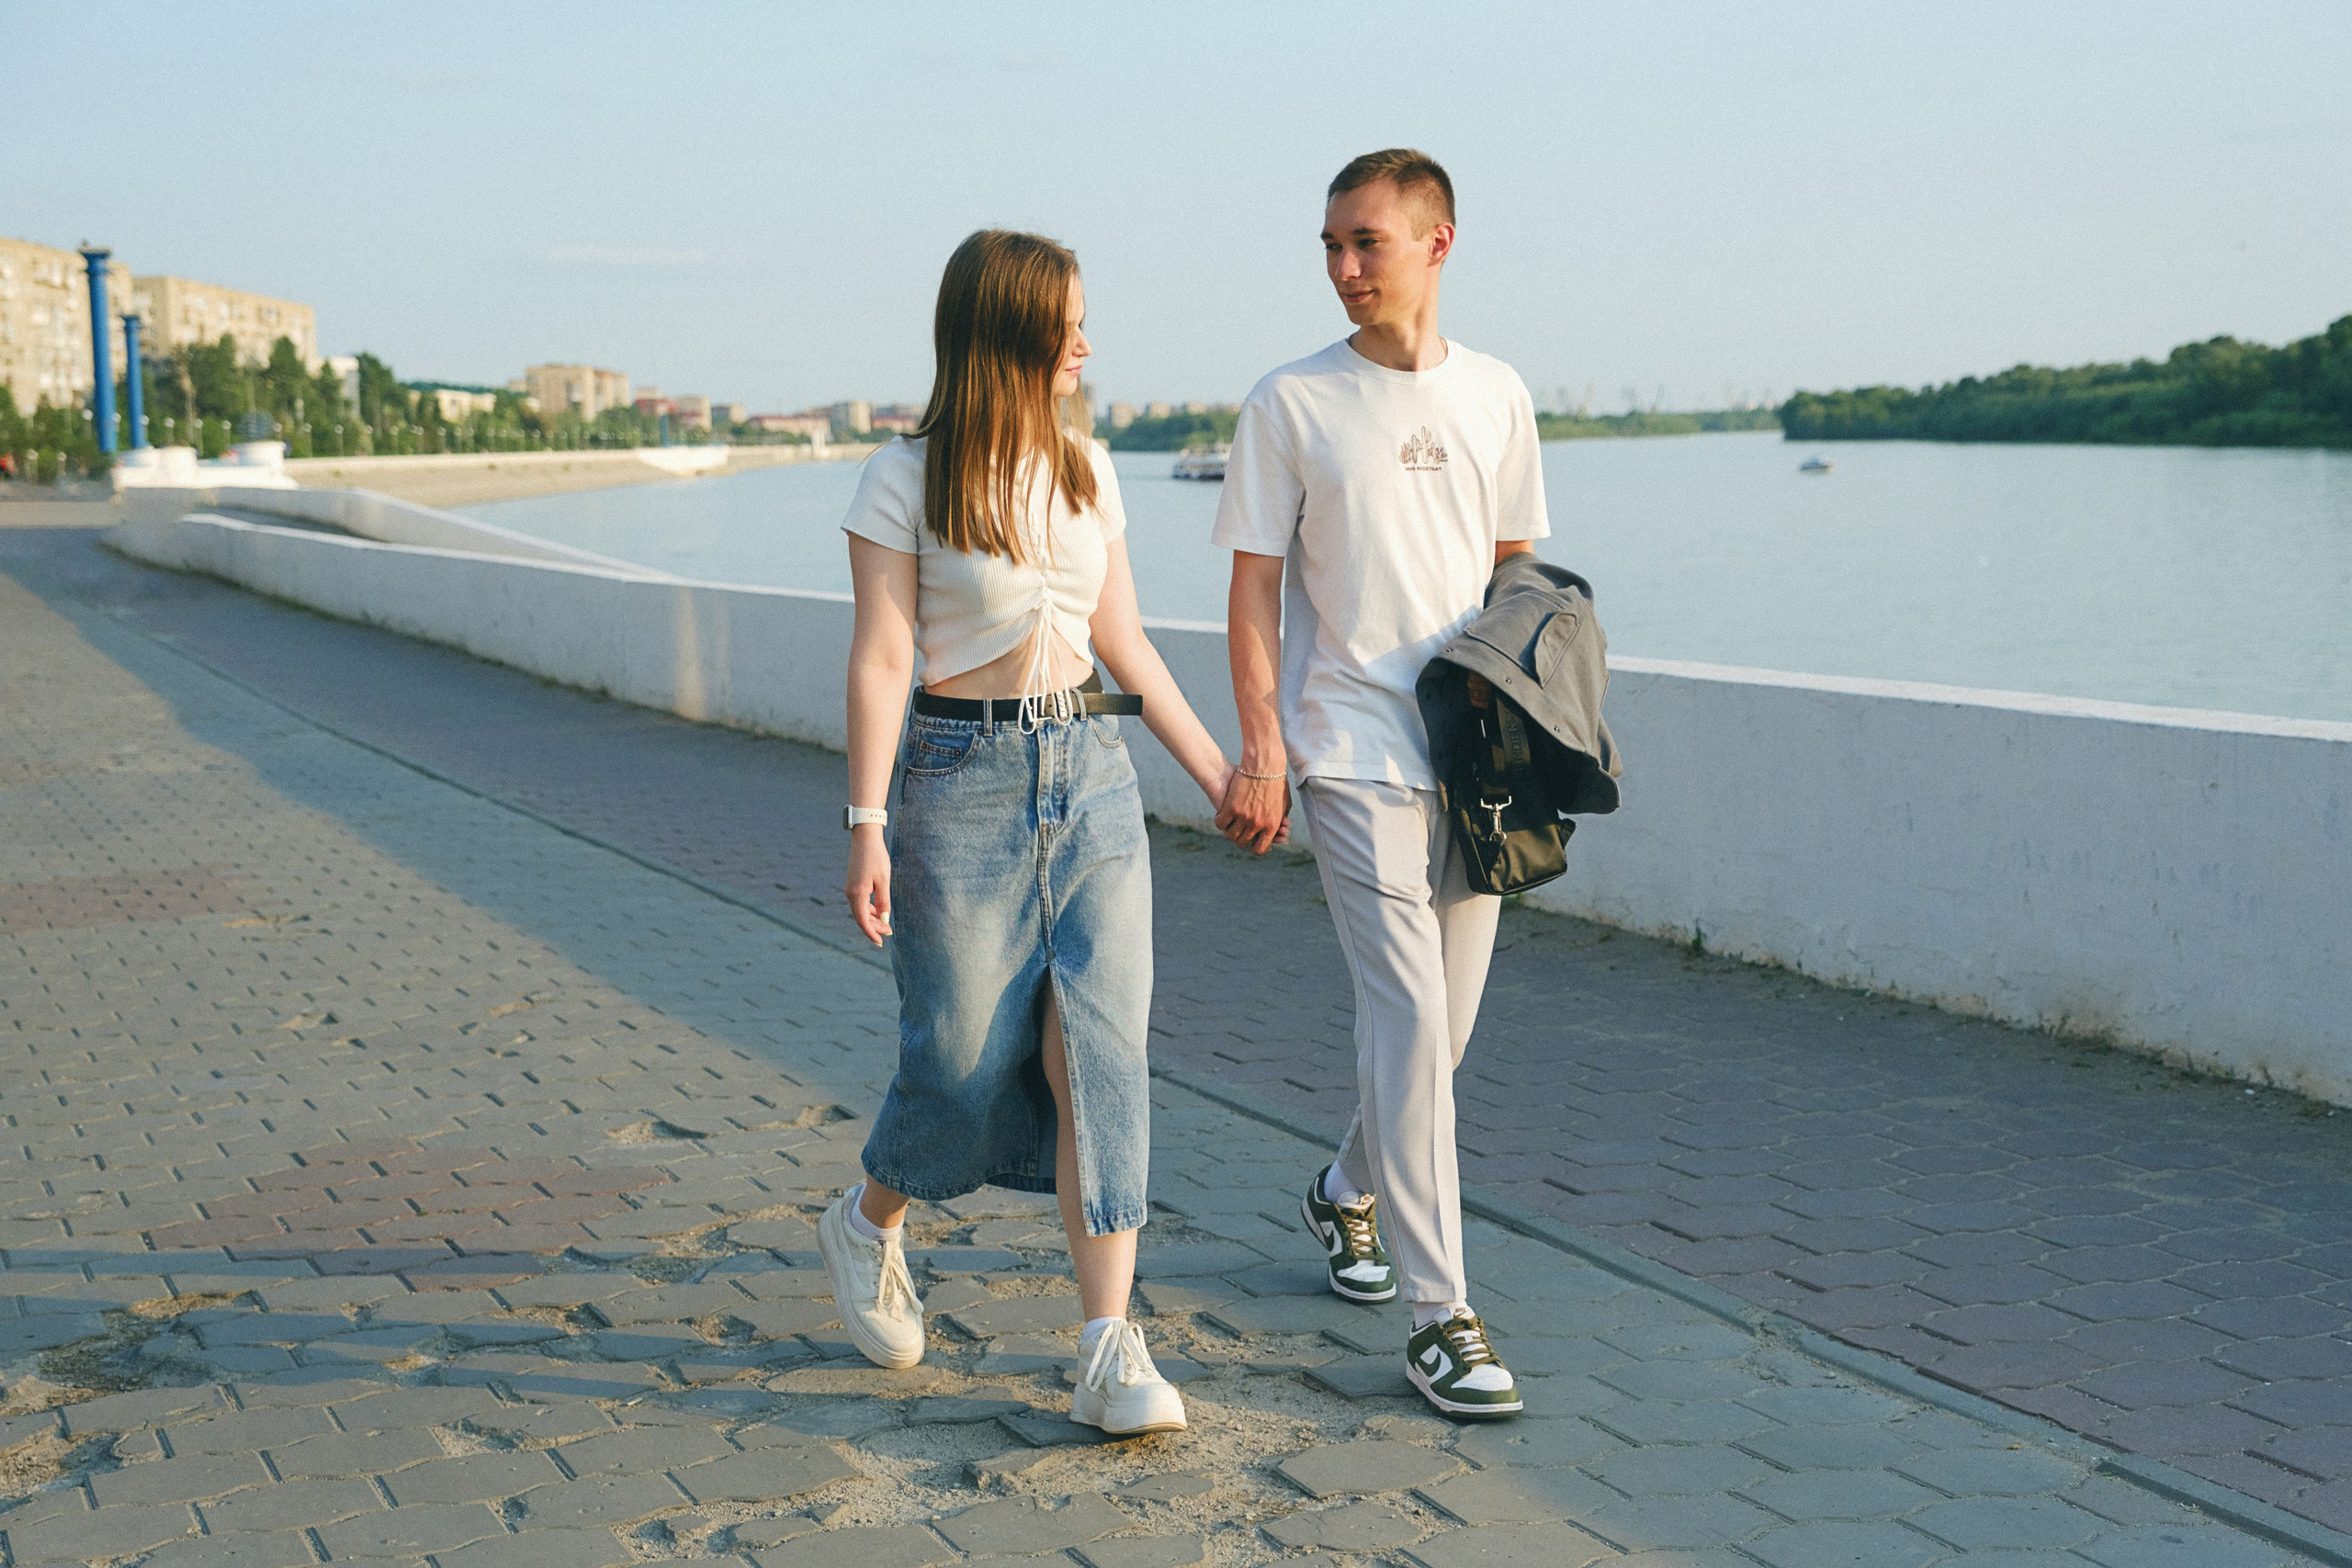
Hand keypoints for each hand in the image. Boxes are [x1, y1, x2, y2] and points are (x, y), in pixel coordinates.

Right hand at [845, 829, 891, 945]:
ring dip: (872, 919)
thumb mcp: (884, 880)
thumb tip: (885, 920)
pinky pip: (860, 903)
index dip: (872, 934)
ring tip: (886, 924)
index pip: (863, 921)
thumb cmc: (876, 857)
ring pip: (860, 911)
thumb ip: (884, 901)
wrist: (865, 838)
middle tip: (889, 932)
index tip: (881, 943)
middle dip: (874, 928)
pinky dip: (869, 910)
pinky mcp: (853, 884)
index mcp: (858, 894)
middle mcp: (850, 893)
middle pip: (861, 918)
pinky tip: (879, 911)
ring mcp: (850, 888)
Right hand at [1215, 769, 1289, 855]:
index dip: (1255, 848)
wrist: (1265, 764)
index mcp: (1271, 826)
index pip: (1260, 849)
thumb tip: (1279, 832)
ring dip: (1229, 832)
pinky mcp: (1231, 807)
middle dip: (1240, 839)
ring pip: (1230, 835)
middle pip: (1243, 843)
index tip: (1252, 842)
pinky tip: (1221, 815)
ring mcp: (1243, 817)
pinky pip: (1221, 823)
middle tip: (1239, 831)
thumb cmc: (1276, 782)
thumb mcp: (1284, 804)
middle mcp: (1257, 824)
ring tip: (1229, 824)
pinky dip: (1220, 821)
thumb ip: (1280, 821)